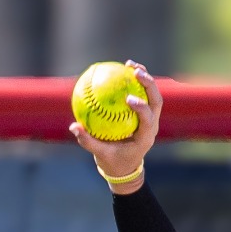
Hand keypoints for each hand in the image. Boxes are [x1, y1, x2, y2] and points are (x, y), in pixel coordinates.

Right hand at [68, 61, 162, 187]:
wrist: (125, 167)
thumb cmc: (113, 161)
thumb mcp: (100, 155)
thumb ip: (88, 141)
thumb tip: (73, 126)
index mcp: (145, 137)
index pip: (147, 120)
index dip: (141, 108)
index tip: (128, 98)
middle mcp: (152, 126)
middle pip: (156, 101)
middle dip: (149, 85)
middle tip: (135, 73)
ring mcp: (151, 118)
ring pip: (152, 94)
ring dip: (144, 78)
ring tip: (129, 64)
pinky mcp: (146, 113)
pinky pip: (142, 94)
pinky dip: (133, 82)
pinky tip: (121, 70)